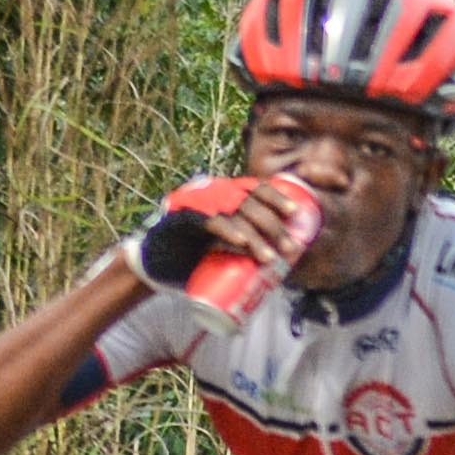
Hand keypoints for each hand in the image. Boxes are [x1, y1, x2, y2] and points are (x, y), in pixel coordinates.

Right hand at [132, 171, 321, 295]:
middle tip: (289, 248)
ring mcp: (196, 203)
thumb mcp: (230, 245)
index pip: (255, 188)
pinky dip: (227, 230)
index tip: (296, 214)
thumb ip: (253, 242)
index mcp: (225, 194)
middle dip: (273, 225)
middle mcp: (211, 192)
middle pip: (249, 202)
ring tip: (269, 257)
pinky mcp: (181, 218)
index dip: (277, 198)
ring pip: (233, 212)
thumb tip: (291, 254)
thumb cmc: (199, 257)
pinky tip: (242, 242)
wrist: (158, 266)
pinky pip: (208, 221)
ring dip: (255, 235)